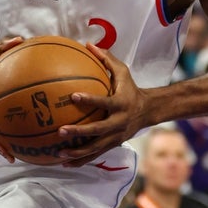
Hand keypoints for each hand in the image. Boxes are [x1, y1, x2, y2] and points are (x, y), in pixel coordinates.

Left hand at [56, 44, 146, 166]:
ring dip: (78, 153)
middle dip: (80, 132)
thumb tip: (88, 44)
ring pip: (96, 148)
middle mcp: (118, 122)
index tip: (73, 96)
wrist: (148, 111)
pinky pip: (95, 154)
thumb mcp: (123, 72)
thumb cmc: (130, 88)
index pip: (104, 102)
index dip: (90, 100)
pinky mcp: (113, 145)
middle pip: (98, 130)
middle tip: (61, 131)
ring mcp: (116, 136)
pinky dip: (81, 160)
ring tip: (59, 154)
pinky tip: (65, 162)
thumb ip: (106, 60)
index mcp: (120, 104)